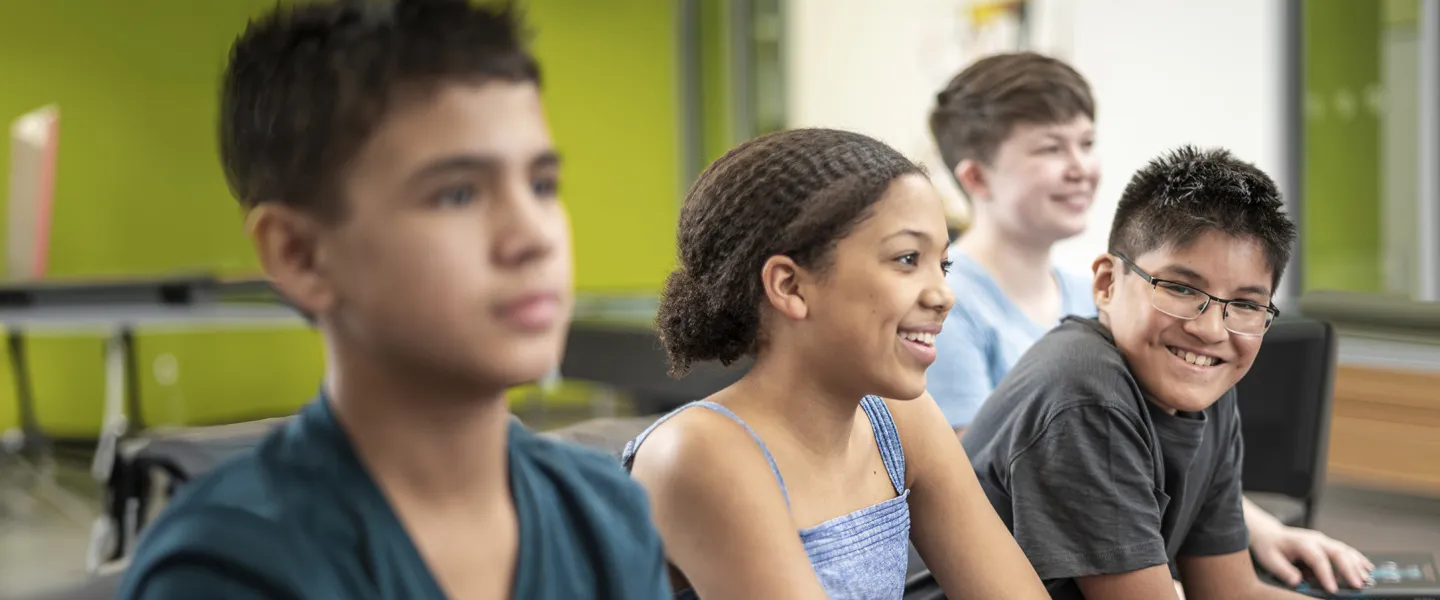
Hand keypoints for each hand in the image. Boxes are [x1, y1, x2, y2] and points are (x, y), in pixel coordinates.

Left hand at [1250, 525, 1372, 592]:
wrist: (1270, 534)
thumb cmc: (1270, 547)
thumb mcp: (1270, 560)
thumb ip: (1283, 570)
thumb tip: (1296, 581)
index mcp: (1302, 543)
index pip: (1317, 559)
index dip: (1326, 574)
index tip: (1332, 589)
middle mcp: (1316, 540)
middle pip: (1337, 552)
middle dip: (1349, 569)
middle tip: (1357, 585)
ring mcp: (1324, 541)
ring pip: (1345, 550)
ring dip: (1357, 565)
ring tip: (1365, 579)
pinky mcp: (1328, 545)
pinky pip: (1346, 550)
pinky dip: (1358, 559)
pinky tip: (1367, 568)